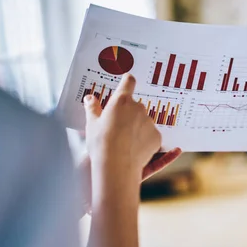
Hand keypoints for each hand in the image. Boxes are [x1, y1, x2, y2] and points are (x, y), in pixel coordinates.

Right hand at [82, 73, 181, 209]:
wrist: (116, 165)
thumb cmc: (101, 144)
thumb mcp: (92, 124)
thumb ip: (92, 108)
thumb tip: (90, 98)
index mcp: (121, 101)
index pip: (128, 82)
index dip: (128, 81)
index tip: (128, 80)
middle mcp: (138, 108)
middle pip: (136, 106)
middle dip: (129, 113)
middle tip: (119, 127)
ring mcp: (149, 122)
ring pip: (144, 121)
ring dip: (137, 127)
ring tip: (125, 142)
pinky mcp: (157, 137)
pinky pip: (151, 135)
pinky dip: (145, 140)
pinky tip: (134, 149)